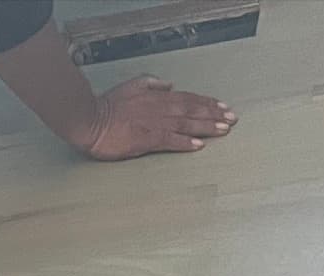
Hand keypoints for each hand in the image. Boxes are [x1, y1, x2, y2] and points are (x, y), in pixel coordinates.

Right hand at [78, 75, 235, 159]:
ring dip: (206, 126)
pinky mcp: (146, 139)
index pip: (187, 98)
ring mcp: (153, 123)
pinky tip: (200, 144)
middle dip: (214, 114)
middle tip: (233, 119)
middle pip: (192, 109)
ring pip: (185, 123)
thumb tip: (168, 84)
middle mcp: (159, 108)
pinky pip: (170, 140)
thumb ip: (151, 83)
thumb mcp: (131, 86)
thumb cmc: (108, 107)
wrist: (89, 120)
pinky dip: (185, 141)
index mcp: (156, 97)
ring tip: (225, 130)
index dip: (206, 102)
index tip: (223, 107)